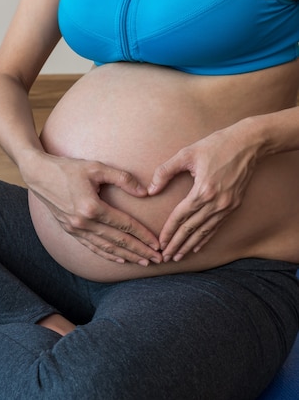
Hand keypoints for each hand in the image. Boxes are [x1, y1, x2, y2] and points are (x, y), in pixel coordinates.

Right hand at [25, 153, 161, 265]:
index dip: (143, 236)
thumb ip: (122, 178)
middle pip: (117, 241)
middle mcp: (83, 222)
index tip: (157, 244)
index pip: (124, 225)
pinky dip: (106, 254)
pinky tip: (118, 259)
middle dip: (139, 251)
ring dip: (125, 256)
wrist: (38, 174)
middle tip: (157, 259)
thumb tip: (145, 192)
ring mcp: (74, 229)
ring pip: (105, 247)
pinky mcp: (69, 230)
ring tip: (142, 262)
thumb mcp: (96, 168)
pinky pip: (91, 246)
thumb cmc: (68, 168)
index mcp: (91, 207)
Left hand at [148, 126, 258, 261]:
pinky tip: (197, 246)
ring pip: (205, 231)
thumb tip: (150, 190)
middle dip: (177, 244)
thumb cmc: (215, 145)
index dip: (169, 231)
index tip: (160, 243)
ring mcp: (227, 205)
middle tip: (165, 257)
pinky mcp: (234, 204)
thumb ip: (165, 171)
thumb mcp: (186, 153)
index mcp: (203, 191)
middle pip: (192, 228)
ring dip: (190, 245)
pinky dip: (206, 237)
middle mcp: (217, 202)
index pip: (181, 217)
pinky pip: (217, 226)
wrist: (249, 142)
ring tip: (179, 256)